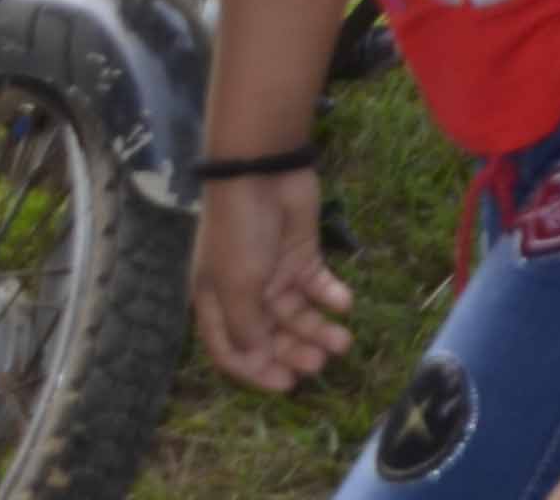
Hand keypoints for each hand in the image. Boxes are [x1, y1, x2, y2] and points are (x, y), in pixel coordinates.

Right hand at [187, 166, 352, 389]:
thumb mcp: (236, 284)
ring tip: (342, 341)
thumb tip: (255, 360)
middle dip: (295, 351)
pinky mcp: (301, 254)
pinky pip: (317, 285)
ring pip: (297, 314)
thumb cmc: (239, 232)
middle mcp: (244, 294)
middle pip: (270, 336)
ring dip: (318, 329)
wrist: (263, 174)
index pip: (231, 350)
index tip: (285, 385)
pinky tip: (344, 304)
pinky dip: (331, 297)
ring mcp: (274, 274)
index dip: (255, 371)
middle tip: (321, 363)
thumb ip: (247, 325)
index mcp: (215, 303)